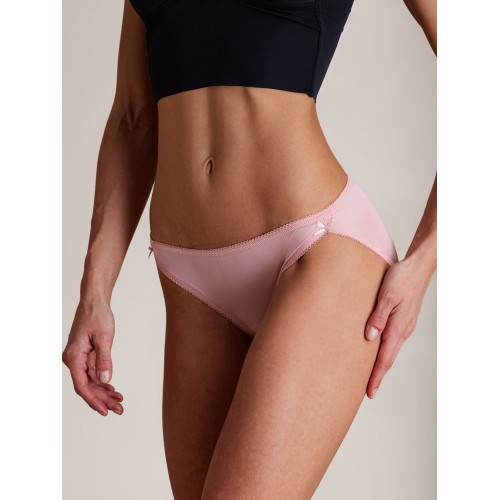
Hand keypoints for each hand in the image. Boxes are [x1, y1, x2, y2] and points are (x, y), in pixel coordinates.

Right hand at [62, 300, 123, 415]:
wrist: (94, 302)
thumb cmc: (98, 316)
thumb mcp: (104, 338)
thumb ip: (104, 360)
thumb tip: (105, 380)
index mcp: (74, 357)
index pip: (82, 385)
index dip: (93, 400)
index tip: (105, 411)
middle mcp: (73, 360)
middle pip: (87, 386)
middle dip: (102, 399)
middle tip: (119, 409)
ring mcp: (78, 358)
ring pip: (90, 381)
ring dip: (104, 392)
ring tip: (119, 402)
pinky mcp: (85, 355)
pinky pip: (92, 373)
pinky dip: (103, 382)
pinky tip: (113, 390)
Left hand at [364, 256, 433, 398]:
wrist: (418, 267)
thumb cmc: (401, 278)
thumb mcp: (386, 296)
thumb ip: (378, 317)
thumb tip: (370, 338)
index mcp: (398, 327)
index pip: (385, 358)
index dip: (376, 376)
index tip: (370, 392)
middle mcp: (403, 330)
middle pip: (388, 358)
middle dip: (378, 375)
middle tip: (368, 392)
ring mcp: (404, 326)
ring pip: (391, 350)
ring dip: (381, 364)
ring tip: (371, 376)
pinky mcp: (403, 320)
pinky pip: (392, 340)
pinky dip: (384, 351)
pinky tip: (377, 351)